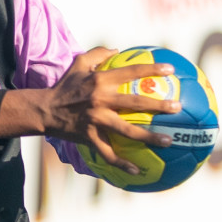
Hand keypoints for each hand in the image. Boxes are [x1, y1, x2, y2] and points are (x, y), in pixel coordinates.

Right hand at [0, 47, 180, 174]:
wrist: (44, 110)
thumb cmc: (64, 86)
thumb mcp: (77, 64)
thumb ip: (97, 54)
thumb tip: (117, 50)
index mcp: (100, 80)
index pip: (131, 72)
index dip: (151, 69)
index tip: (170, 70)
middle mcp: (100, 99)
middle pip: (135, 102)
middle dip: (158, 105)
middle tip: (178, 108)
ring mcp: (95, 119)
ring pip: (127, 130)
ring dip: (149, 137)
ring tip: (168, 141)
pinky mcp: (89, 136)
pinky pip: (108, 152)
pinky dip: (121, 163)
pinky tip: (136, 171)